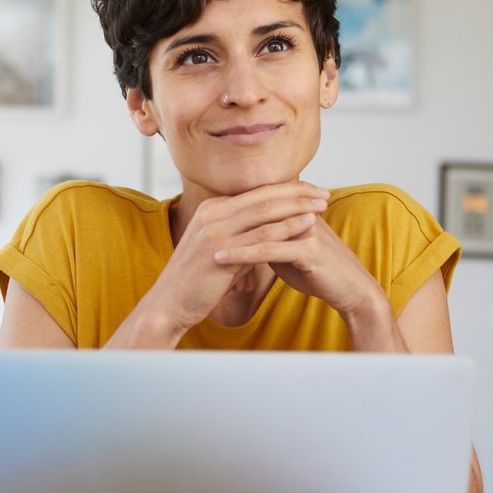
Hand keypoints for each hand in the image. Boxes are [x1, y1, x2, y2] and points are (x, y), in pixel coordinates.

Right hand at [140, 181, 330, 338]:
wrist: (169, 303)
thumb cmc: (195, 281)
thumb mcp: (216, 249)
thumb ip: (237, 235)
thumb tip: (263, 232)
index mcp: (210, 209)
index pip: (254, 192)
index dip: (285, 189)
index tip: (309, 190)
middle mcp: (211, 214)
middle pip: (262, 196)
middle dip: (297, 193)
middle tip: (323, 192)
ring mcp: (215, 230)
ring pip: (265, 212)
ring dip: (298, 206)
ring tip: (323, 205)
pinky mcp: (221, 251)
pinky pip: (262, 235)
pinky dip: (288, 227)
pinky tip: (308, 224)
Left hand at [214, 212, 383, 320]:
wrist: (350, 291)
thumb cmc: (318, 272)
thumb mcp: (287, 252)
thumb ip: (267, 239)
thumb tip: (244, 236)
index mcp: (296, 210)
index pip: (257, 203)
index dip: (230, 210)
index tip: (200, 218)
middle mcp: (301, 213)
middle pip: (255, 209)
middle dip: (223, 219)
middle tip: (192, 226)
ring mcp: (305, 229)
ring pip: (258, 228)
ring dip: (227, 235)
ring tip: (199, 242)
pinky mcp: (309, 249)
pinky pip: (268, 250)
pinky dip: (241, 254)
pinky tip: (221, 259)